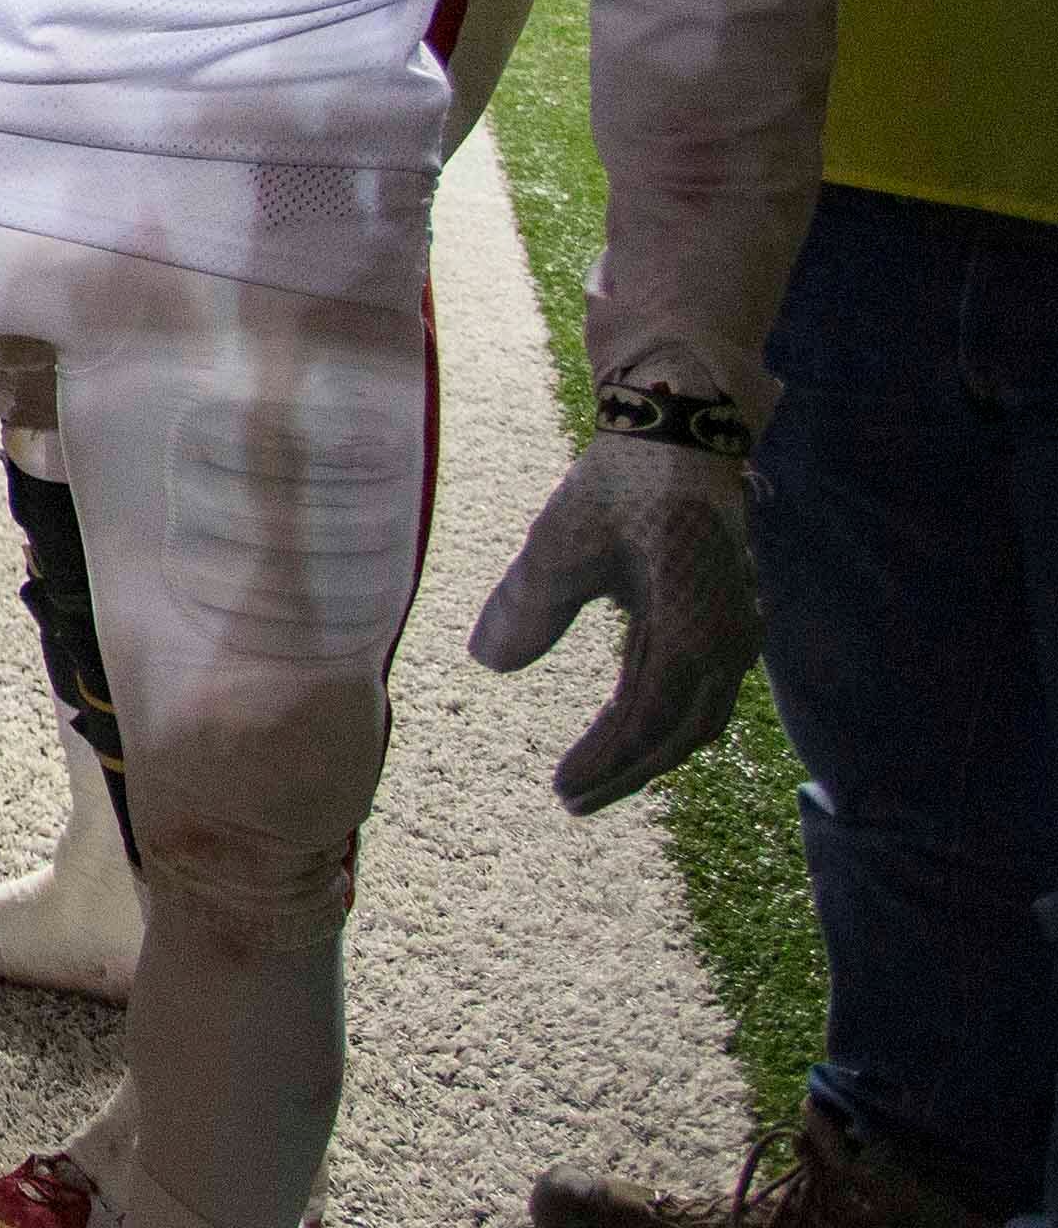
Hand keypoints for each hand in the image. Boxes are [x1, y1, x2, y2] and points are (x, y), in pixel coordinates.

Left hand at [469, 384, 761, 813]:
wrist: (683, 426)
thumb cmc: (623, 481)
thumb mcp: (563, 541)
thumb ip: (529, 605)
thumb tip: (489, 664)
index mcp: (695, 625)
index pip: (650, 718)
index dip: (609, 761)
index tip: (563, 790)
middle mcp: (730, 636)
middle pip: (682, 729)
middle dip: (629, 770)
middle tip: (573, 801)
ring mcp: (737, 627)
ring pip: (697, 713)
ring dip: (648, 749)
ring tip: (595, 778)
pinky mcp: (728, 615)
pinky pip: (699, 685)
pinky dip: (661, 715)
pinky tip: (623, 727)